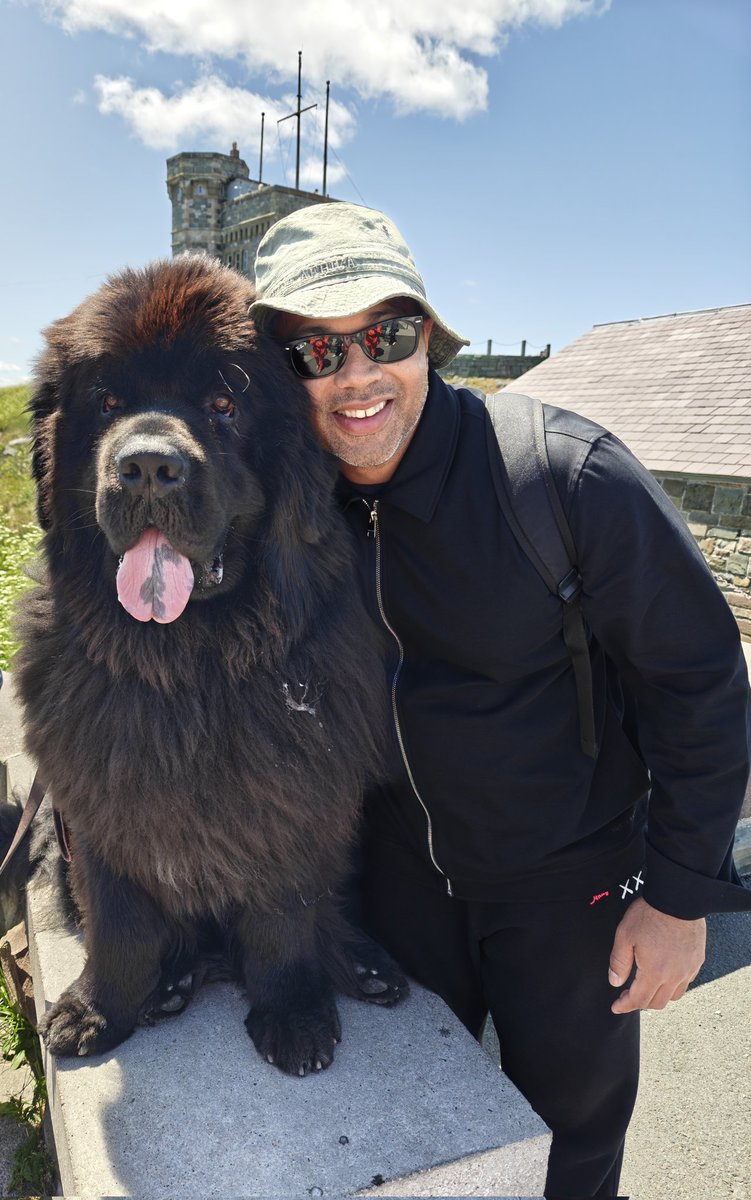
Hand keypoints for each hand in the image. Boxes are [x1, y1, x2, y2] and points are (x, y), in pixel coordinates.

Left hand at [608, 897, 705, 1013]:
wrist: (678, 898)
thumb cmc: (650, 914)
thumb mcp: (625, 935)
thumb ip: (619, 962)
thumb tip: (615, 982)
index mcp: (655, 972)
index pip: (639, 1000)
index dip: (625, 1006)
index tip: (616, 1006)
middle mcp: (674, 976)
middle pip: (657, 1003)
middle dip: (640, 1003)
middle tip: (628, 995)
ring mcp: (688, 969)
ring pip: (673, 996)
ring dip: (658, 996)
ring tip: (646, 987)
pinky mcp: (697, 961)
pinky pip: (685, 983)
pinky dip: (673, 986)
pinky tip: (664, 975)